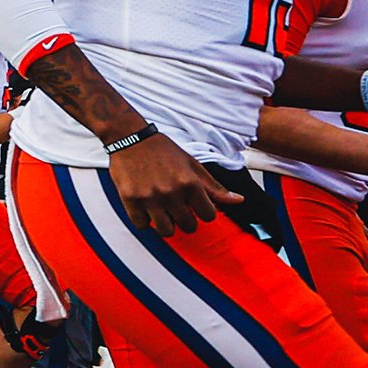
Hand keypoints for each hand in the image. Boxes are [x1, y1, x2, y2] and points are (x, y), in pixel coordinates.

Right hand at [103, 136, 233, 236]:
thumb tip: (238, 200)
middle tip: (179, 209)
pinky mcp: (130, 200)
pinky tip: (146, 209)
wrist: (129, 136)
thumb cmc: (162, 149)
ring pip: (166, 231)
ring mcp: (150, 197)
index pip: (208, 216)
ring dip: (167, 224)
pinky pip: (142, 225)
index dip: (204, 212)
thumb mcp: (192, 164)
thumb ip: (213, 186)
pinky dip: (145, 221)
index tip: (196, 207)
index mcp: (190, 182)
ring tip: (163, 212)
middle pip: (188, 226)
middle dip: (186, 220)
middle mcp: (171, 192)